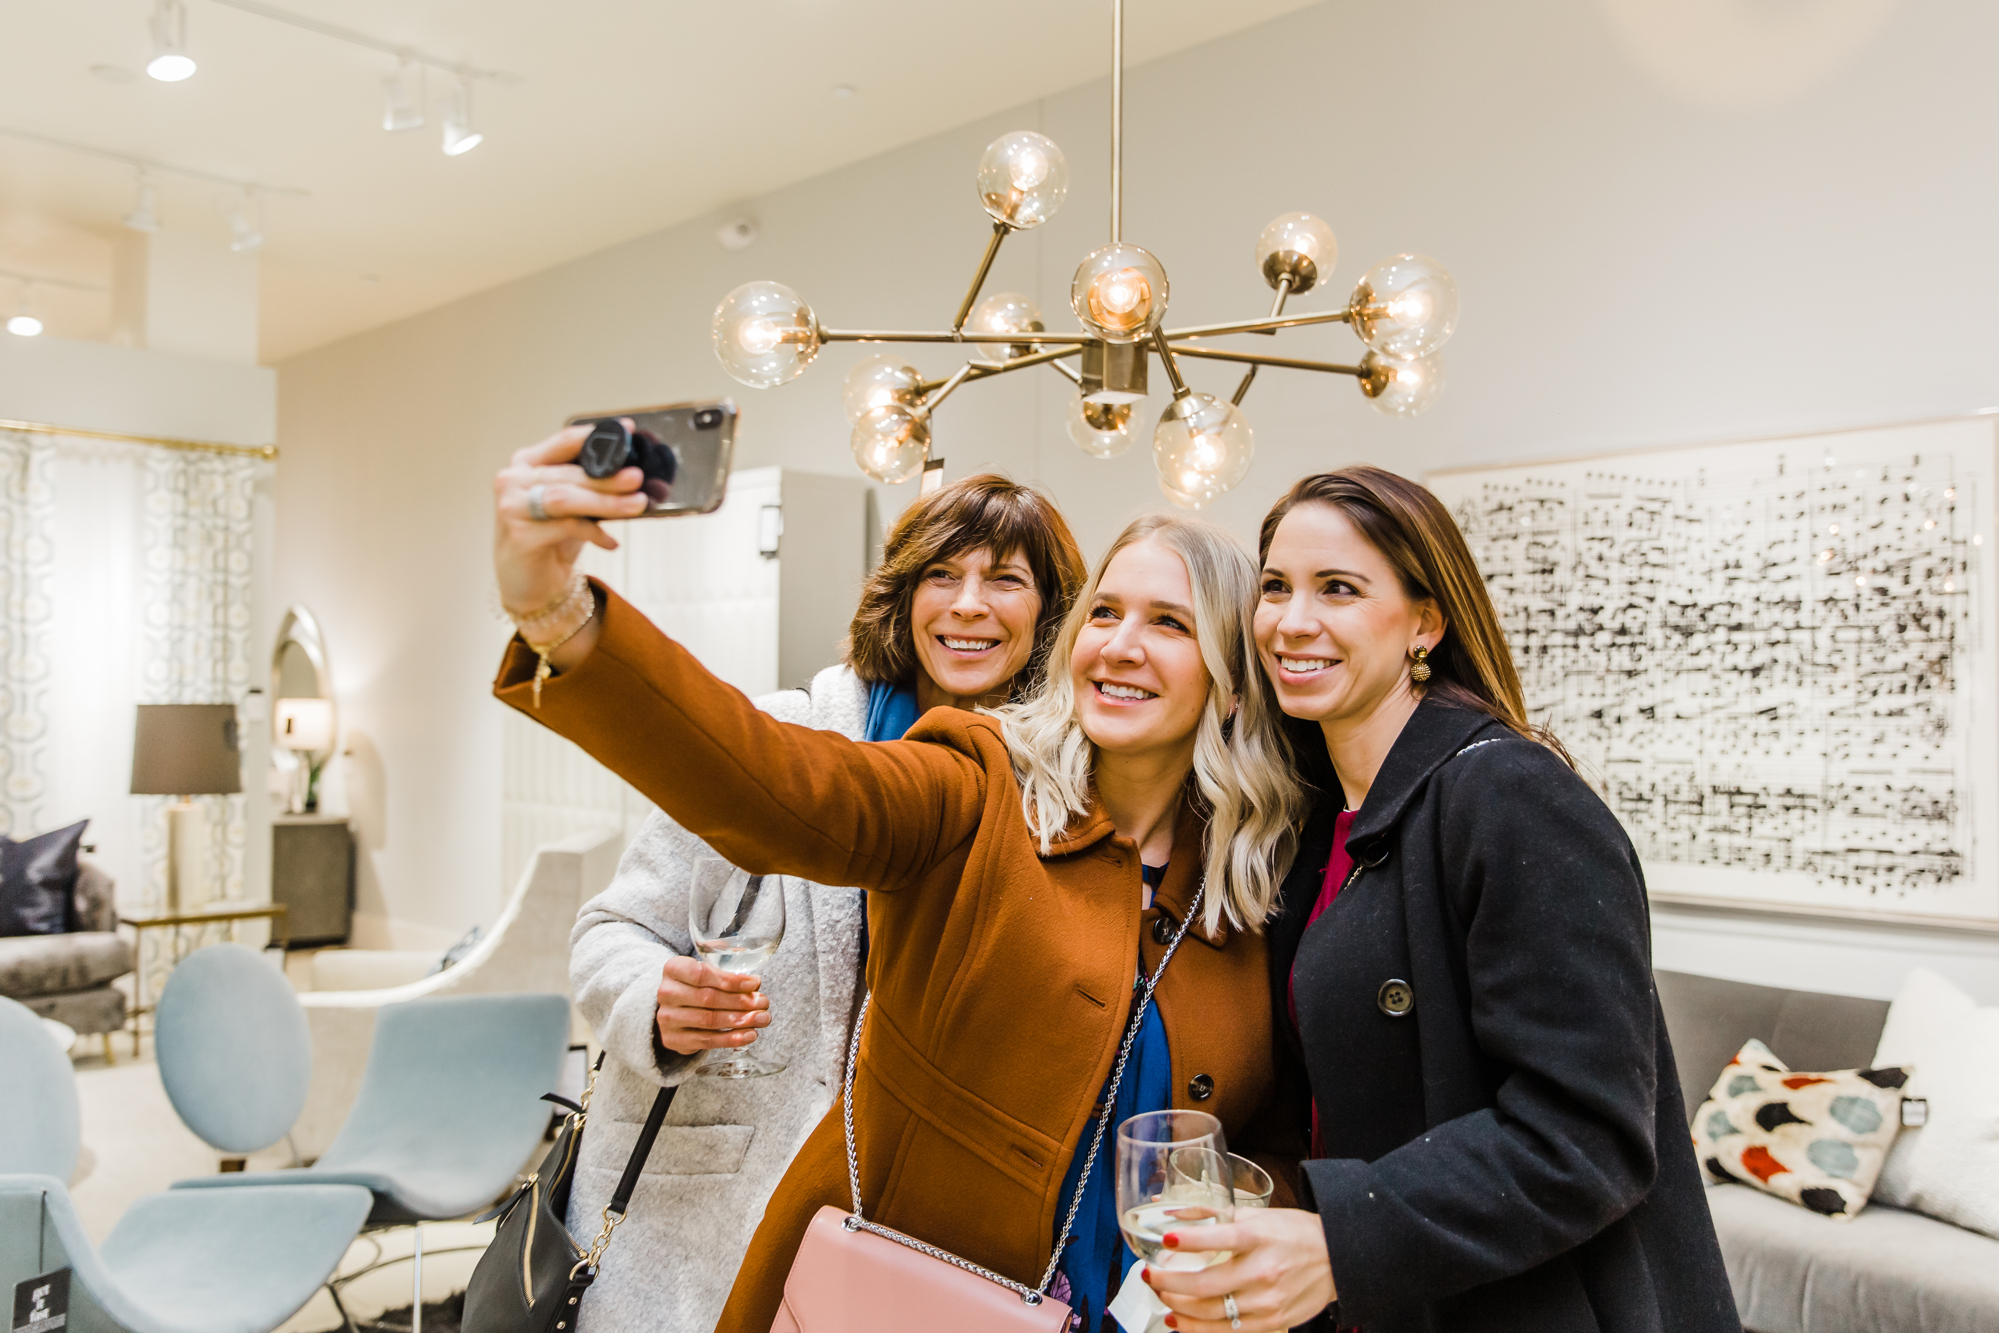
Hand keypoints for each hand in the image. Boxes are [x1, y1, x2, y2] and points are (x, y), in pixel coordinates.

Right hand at [494, 425, 647, 663]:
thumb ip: (594, 487)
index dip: (595, 435)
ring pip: (565, 497)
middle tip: (637, 479)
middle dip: (608, 477)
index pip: (564, 441)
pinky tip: (610, 542)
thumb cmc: (553, 539)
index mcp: (528, 463)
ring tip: (636, 505)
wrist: (531, 584)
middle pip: (568, 472)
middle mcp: (514, 480)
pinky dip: (593, 533)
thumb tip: (638, 477)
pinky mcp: (519, 535)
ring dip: (605, 502)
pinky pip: (565, 527)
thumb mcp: (575, 507)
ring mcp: (512, 507)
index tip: (628, 431)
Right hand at [655, 954, 771, 1055]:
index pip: (702, 974)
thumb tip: (755, 983)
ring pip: (709, 1020)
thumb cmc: (694, 987)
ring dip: (740, 1021)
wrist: (672, 1010)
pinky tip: (749, 1035)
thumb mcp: (705, 973)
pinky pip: (706, 1041)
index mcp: (674, 969)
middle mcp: (667, 993)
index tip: (754, 984)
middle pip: (708, 998)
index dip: (731, 980)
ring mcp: (667, 1018)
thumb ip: (728, 976)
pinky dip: (731, 1038)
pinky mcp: (673, 1039)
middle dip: (741, 1001)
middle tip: (764, 1003)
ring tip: (762, 1019)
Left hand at [1144, 1208, 1335, 1332]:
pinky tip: (1182, 1322)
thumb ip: (1213, 1214)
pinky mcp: (1273, 1323)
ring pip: (1211, 1314)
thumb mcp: (1257, 1214)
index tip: (1164, 1239)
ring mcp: (1268, 1302)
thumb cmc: (1294, 1233)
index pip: (1217, 1239)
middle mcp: (1263, 1271)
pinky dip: (1199, 1330)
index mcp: (1259, 1237)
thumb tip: (1171, 1213)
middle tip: (1150, 1276)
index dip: (1187, 1240)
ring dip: (1178, 1309)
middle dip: (1168, 1283)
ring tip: (1161, 1298)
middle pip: (1205, 1285)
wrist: (1337, 1258)